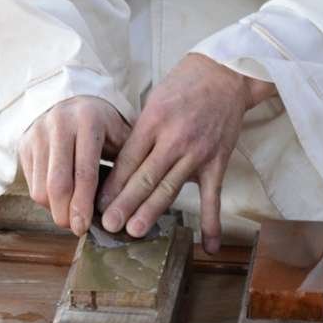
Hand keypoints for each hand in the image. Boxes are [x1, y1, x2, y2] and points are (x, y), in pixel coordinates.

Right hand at [18, 96, 129, 235]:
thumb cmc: (105, 126)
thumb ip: (126, 166)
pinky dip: (45, 199)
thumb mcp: (122, 136)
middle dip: (66, 213)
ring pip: (40, 188)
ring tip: (70, 215)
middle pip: (57, 184)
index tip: (84, 228)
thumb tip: (124, 210)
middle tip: (76, 229)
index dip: (83, 205)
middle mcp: (58, 123)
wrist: (74, 100)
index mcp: (88, 120)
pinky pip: (31, 183)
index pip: (84, 173)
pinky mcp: (24, 144)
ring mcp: (37, 133)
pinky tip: (60, 201)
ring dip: (54, 210)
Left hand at [97, 54, 275, 252]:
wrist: (225, 75)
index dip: (112, 184)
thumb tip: (118, 169)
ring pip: (171, 188)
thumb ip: (139, 135)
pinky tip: (208, 246)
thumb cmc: (183, 88)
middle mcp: (174, 139)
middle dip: (125, 203)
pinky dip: (211, 223)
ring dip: (152, 212)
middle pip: (146, 177)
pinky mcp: (218, 163)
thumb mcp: (154, 103)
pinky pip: (213, 197)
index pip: (128, 159)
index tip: (97, 205)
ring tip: (135, 231)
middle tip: (108, 225)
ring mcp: (198, 153)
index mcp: (153, 122)